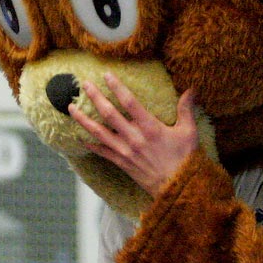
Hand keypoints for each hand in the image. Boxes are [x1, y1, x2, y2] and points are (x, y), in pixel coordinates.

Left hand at [69, 74, 198, 197]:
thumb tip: (191, 89)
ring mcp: (125, 151)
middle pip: (109, 114)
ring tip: (71, 107)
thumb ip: (186, 109)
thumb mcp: (188, 132)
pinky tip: (78, 136)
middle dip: (95, 98)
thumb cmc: (184, 159)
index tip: (106, 75)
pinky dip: (89, 143)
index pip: (129, 102)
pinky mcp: (121, 163)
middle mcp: (134, 138)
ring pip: (99, 132)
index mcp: (150, 127)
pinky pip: (101, 151)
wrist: (178, 187)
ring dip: (83, 119)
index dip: (117, 87)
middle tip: (85, 85)